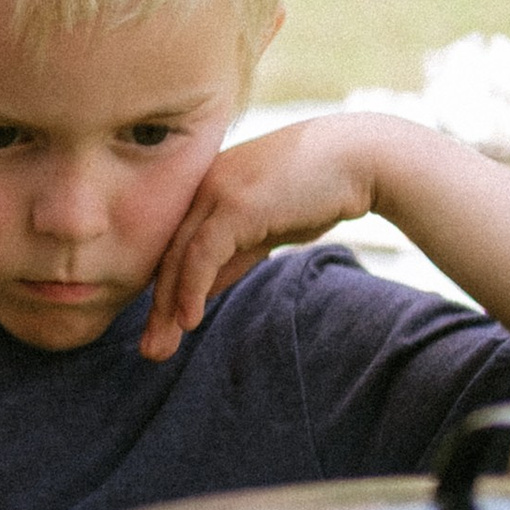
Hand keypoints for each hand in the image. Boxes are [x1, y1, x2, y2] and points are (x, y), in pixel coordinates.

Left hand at [143, 115, 383, 360]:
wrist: (359, 159)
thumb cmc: (317, 190)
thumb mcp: (265, 228)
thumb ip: (234, 253)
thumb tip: (205, 287)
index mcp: (205, 188)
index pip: (174, 246)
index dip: (165, 290)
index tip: (161, 329)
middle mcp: (202, 185)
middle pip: (168, 253)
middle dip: (159, 306)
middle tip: (150, 349)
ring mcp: (215, 191)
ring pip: (179, 256)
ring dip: (168, 306)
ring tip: (162, 346)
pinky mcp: (234, 204)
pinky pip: (202, 253)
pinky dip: (191, 289)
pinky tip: (188, 320)